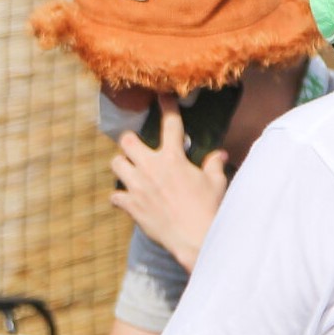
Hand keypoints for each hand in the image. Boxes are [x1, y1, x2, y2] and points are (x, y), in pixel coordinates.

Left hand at [111, 96, 227, 271]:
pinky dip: (119, 198)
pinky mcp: (130, 205)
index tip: (162, 97)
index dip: (167, 108)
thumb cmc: (209, 209)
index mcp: (174, 159)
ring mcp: (137, 186)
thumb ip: (214, 166)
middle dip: (129, 140)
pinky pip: (114, 196)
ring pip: (115, 164)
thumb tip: (219, 155)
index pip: (171, 125)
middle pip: (127, 141)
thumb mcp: (216, 184)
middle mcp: (151, 168)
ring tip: (129, 171)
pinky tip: (127, 200)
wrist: (196, 238)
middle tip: (135, 146)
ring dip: (122, 166)